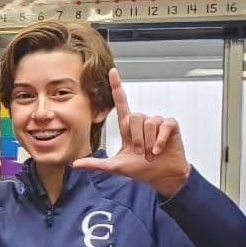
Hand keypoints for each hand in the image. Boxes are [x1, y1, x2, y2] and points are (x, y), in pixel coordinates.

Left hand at [72, 68, 189, 196]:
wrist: (163, 175)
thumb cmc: (141, 169)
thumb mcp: (115, 166)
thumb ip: (96, 164)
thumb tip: (75, 164)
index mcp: (127, 128)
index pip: (121, 103)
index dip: (117, 87)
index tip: (112, 71)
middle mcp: (141, 121)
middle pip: (134, 118)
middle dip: (137, 140)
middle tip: (141, 153)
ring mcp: (157, 122)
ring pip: (148, 122)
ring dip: (148, 142)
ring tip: (151, 153)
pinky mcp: (171, 125)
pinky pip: (163, 126)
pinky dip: (160, 141)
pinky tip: (159, 150)